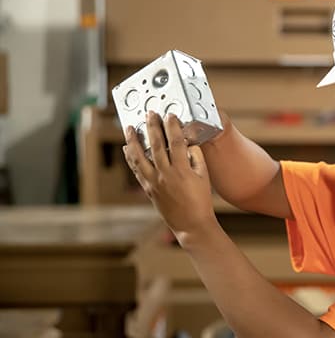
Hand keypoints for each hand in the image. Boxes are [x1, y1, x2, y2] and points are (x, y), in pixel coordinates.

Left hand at [123, 111, 217, 243]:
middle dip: (152, 127)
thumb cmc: (201, 200)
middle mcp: (166, 174)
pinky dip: (131, 158)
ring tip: (129, 128)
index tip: (170, 115)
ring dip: (133, 140)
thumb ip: (196, 157)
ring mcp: (154, 182)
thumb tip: (188, 143)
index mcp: (183, 169)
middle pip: (156, 145)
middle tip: (149, 113)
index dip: (173, 126)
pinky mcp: (148, 189)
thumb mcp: (204, 177)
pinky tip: (127, 148)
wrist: (191, 224)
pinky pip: (136, 170)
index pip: (176, 142)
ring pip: (140, 157)